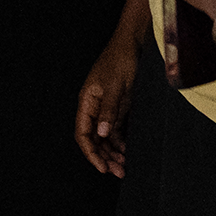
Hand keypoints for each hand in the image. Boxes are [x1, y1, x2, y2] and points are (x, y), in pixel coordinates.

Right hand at [74, 25, 139, 177]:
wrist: (132, 44)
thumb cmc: (120, 60)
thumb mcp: (115, 86)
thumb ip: (108, 110)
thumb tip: (101, 133)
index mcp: (87, 101)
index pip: (83, 133)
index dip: (90, 152)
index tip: (102, 167)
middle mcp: (93, 107)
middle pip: (93, 139)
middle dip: (103, 157)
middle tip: (118, 171)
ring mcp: (106, 108)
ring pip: (104, 137)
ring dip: (112, 152)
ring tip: (124, 166)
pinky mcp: (117, 107)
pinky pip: (115, 130)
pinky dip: (120, 142)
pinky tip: (127, 151)